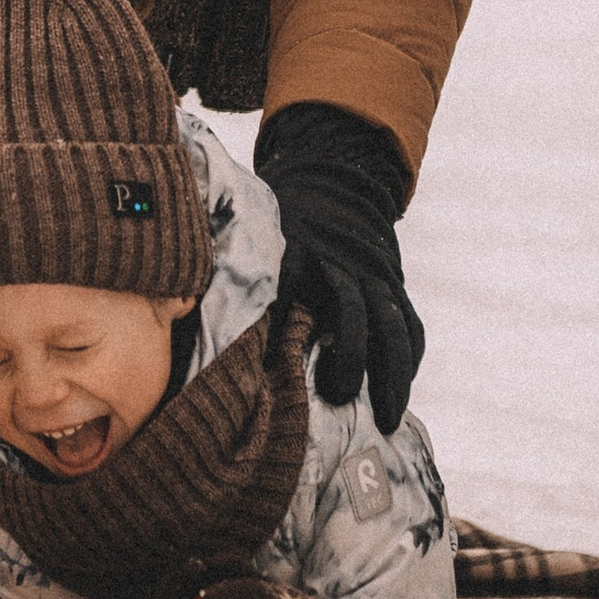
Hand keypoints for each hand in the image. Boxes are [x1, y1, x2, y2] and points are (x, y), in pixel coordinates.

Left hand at [255, 103, 423, 430]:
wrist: (334, 178)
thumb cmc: (279, 221)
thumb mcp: (254, 233)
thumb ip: (233, 271)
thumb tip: (188, 319)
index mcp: (298, 248)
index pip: (292, 287)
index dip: (284, 325)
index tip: (274, 368)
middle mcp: (340, 261)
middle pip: (352, 309)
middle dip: (350, 355)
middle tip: (337, 395)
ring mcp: (373, 273)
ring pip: (391, 324)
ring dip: (392, 373)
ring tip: (387, 420)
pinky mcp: (393, 283)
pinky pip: (409, 325)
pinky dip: (408, 361)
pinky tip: (398, 396)